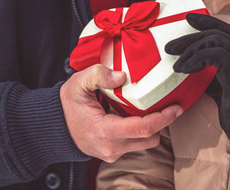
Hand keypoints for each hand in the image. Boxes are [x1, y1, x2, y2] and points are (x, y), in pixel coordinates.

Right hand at [60, 64, 182, 162]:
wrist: (54, 127)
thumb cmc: (67, 105)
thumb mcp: (78, 83)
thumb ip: (99, 74)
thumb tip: (122, 76)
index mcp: (104, 130)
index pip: (143, 128)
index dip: (164, 118)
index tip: (176, 107)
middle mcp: (111, 147)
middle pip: (150, 138)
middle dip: (162, 122)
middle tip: (167, 104)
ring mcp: (112, 153)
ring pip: (145, 143)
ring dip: (151, 127)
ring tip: (149, 108)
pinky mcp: (113, 154)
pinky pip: (135, 143)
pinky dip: (139, 130)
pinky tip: (133, 115)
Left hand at [165, 13, 229, 169]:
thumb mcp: (220, 89)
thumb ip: (210, 75)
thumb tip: (190, 69)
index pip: (225, 30)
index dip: (207, 21)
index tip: (188, 19)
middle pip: (216, 33)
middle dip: (189, 37)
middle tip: (168, 46)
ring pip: (214, 41)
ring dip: (190, 49)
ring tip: (174, 64)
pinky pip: (214, 54)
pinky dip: (195, 59)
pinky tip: (184, 70)